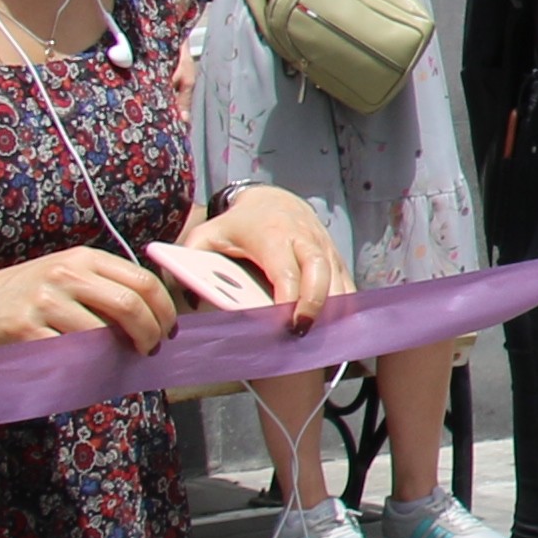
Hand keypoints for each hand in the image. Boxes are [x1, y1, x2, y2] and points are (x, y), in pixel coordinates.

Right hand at [0, 246, 176, 355]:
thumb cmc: (27, 297)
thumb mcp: (67, 276)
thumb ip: (105, 287)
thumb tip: (155, 314)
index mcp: (84, 258)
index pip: (143, 281)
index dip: (165, 310)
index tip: (168, 330)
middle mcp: (65, 273)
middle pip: (130, 305)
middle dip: (151, 333)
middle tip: (150, 349)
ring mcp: (44, 299)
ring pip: (103, 332)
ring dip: (119, 353)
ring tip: (119, 359)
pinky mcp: (25, 328)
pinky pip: (71, 352)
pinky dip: (87, 365)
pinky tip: (89, 368)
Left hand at [199, 185, 347, 333]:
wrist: (273, 200)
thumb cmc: (238, 225)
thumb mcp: (206, 235)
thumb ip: (190, 262)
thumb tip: (190, 299)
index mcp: (272, 235)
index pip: (285, 270)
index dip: (287, 300)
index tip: (280, 325)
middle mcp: (304, 239)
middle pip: (319, 273)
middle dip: (314, 306)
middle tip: (300, 333)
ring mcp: (324, 247)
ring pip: (338, 280)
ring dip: (331, 310)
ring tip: (317, 337)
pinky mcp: (335, 257)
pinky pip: (347, 283)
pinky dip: (343, 306)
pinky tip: (331, 327)